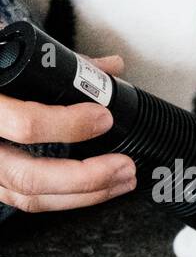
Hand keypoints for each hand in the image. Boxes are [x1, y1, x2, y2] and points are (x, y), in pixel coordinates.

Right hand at [0, 55, 135, 212]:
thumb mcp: (7, 56)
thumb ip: (60, 63)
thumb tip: (110, 67)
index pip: (24, 125)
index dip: (69, 125)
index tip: (104, 116)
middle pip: (28, 176)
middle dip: (85, 177)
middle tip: (123, 165)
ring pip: (28, 196)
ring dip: (85, 194)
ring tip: (122, 179)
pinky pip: (26, 200)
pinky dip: (66, 199)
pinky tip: (97, 190)